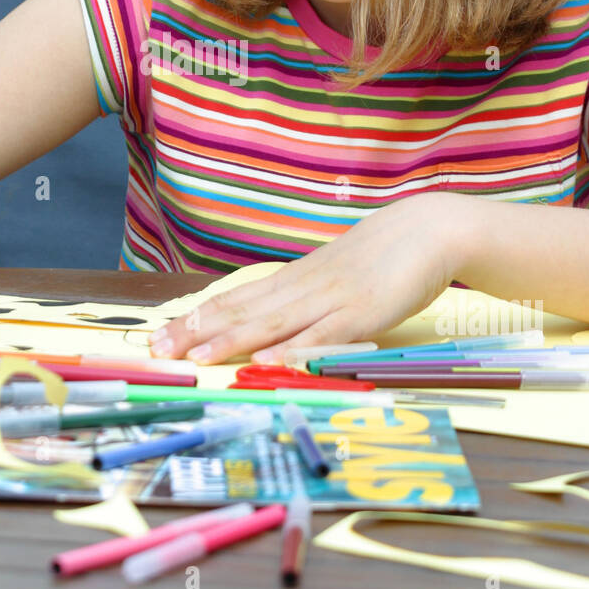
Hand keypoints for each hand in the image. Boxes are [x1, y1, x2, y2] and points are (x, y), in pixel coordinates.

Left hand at [149, 194, 463, 363]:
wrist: (430, 229)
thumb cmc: (383, 257)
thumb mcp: (334, 277)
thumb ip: (303, 299)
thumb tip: (267, 322)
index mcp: (295, 279)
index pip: (236, 299)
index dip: (197, 318)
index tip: (161, 335)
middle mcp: (305, 287)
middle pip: (243, 310)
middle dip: (199, 331)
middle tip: (158, 350)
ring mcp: (334, 298)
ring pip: (275, 322)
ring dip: (233, 340)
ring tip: (197, 357)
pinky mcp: (365, 311)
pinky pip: (325, 334)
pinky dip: (296, 347)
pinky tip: (269, 359)